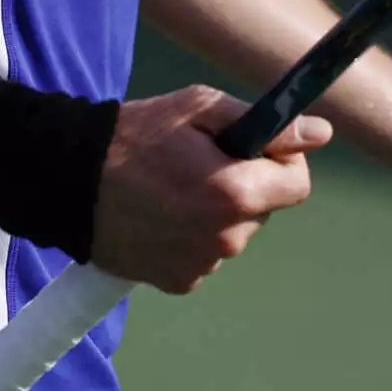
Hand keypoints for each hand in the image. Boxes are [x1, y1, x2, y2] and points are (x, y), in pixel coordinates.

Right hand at [90, 85, 330, 293]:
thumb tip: (321, 133)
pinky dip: (192, 236)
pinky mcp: (179, 281)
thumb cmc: (135, 134)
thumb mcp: (199, 108)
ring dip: (217, 212)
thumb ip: (266, 123)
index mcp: (236, 193)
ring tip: (172, 187)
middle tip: (200, 161)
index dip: (280, 160)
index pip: (297, 184)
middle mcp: (225, 238)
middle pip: (263, 209)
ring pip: (232, 232)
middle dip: (245, 184)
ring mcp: (201, 264)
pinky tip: (160, 214)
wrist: (70, 180)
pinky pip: (205, 253)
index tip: (252, 147)